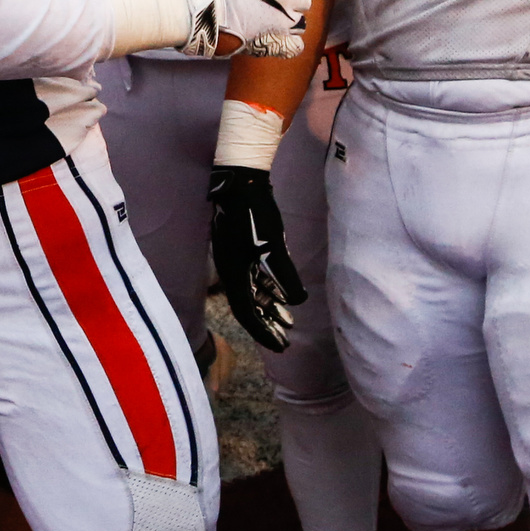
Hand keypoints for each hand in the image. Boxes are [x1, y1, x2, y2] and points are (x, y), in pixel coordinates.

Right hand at [165, 0, 350, 58]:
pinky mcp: (270, 44)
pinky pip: (291, 48)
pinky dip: (286, 46)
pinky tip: (276, 43)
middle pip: (302, 5)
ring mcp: (281, 23)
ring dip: (284, 24)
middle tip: (263, 5)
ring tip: (258, 21)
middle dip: (290, 6)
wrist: (192, 5)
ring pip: (296, 26)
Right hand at [209, 165, 302, 350]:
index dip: (263, 332)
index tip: (279, 346)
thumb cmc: (255, 215)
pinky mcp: (244, 250)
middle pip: (248, 307)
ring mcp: (237, 261)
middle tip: (285, 342)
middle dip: (267, 325)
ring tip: (289, 323)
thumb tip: (297, 300)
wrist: (241, 183)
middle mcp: (232, 272)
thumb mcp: (272, 247)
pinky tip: (284, 295)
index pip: (246, 313)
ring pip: (253, 293)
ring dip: (270, 309)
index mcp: (234, 275)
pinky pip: (256, 278)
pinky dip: (270, 290)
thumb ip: (285, 276)